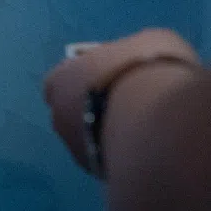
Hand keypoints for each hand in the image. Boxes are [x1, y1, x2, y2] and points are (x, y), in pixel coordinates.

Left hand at [43, 29, 199, 169]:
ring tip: (134, 126)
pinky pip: (102, 157)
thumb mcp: (148, 41)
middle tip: (124, 102)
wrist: (154, 119)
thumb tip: (134, 57)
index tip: (110, 77)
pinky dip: (114, 151)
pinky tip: (136, 145)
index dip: (86, 78)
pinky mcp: (92, 170)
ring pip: (85, 137)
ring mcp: (72, 146)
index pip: (62, 79)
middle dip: (91, 107)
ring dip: (101, 131)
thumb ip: (130, 52)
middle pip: (71, 110)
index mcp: (59, 79)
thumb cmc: (143, 69)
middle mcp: (56, 114)